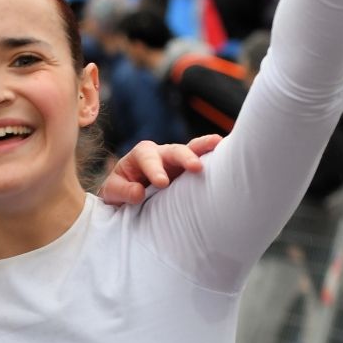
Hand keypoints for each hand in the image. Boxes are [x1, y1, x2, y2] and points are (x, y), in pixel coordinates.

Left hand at [99, 134, 221, 205]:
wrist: (127, 197)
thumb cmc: (119, 192)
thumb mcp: (112, 192)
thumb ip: (122, 191)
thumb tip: (139, 192)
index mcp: (141, 155)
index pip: (147, 157)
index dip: (155, 169)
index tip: (162, 182)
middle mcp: (161, 153)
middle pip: (174, 150)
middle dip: (185, 157)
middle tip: (196, 167)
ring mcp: (178, 161)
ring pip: (193, 150)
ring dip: (206, 148)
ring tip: (221, 145)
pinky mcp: (190, 170)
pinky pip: (203, 160)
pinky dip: (214, 157)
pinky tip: (230, 155)